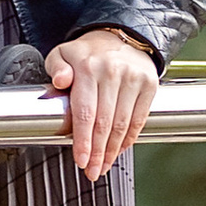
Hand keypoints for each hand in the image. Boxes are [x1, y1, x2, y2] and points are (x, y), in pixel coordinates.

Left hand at [43, 26, 159, 182]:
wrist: (119, 35)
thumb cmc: (87, 52)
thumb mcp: (62, 53)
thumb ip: (56, 68)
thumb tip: (60, 81)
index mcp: (87, 67)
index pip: (85, 112)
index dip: (83, 140)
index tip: (80, 160)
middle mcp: (112, 72)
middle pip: (104, 123)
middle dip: (97, 152)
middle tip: (91, 171)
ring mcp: (133, 78)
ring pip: (122, 124)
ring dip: (112, 151)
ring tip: (103, 166)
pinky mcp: (149, 84)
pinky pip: (139, 119)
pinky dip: (129, 139)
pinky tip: (118, 150)